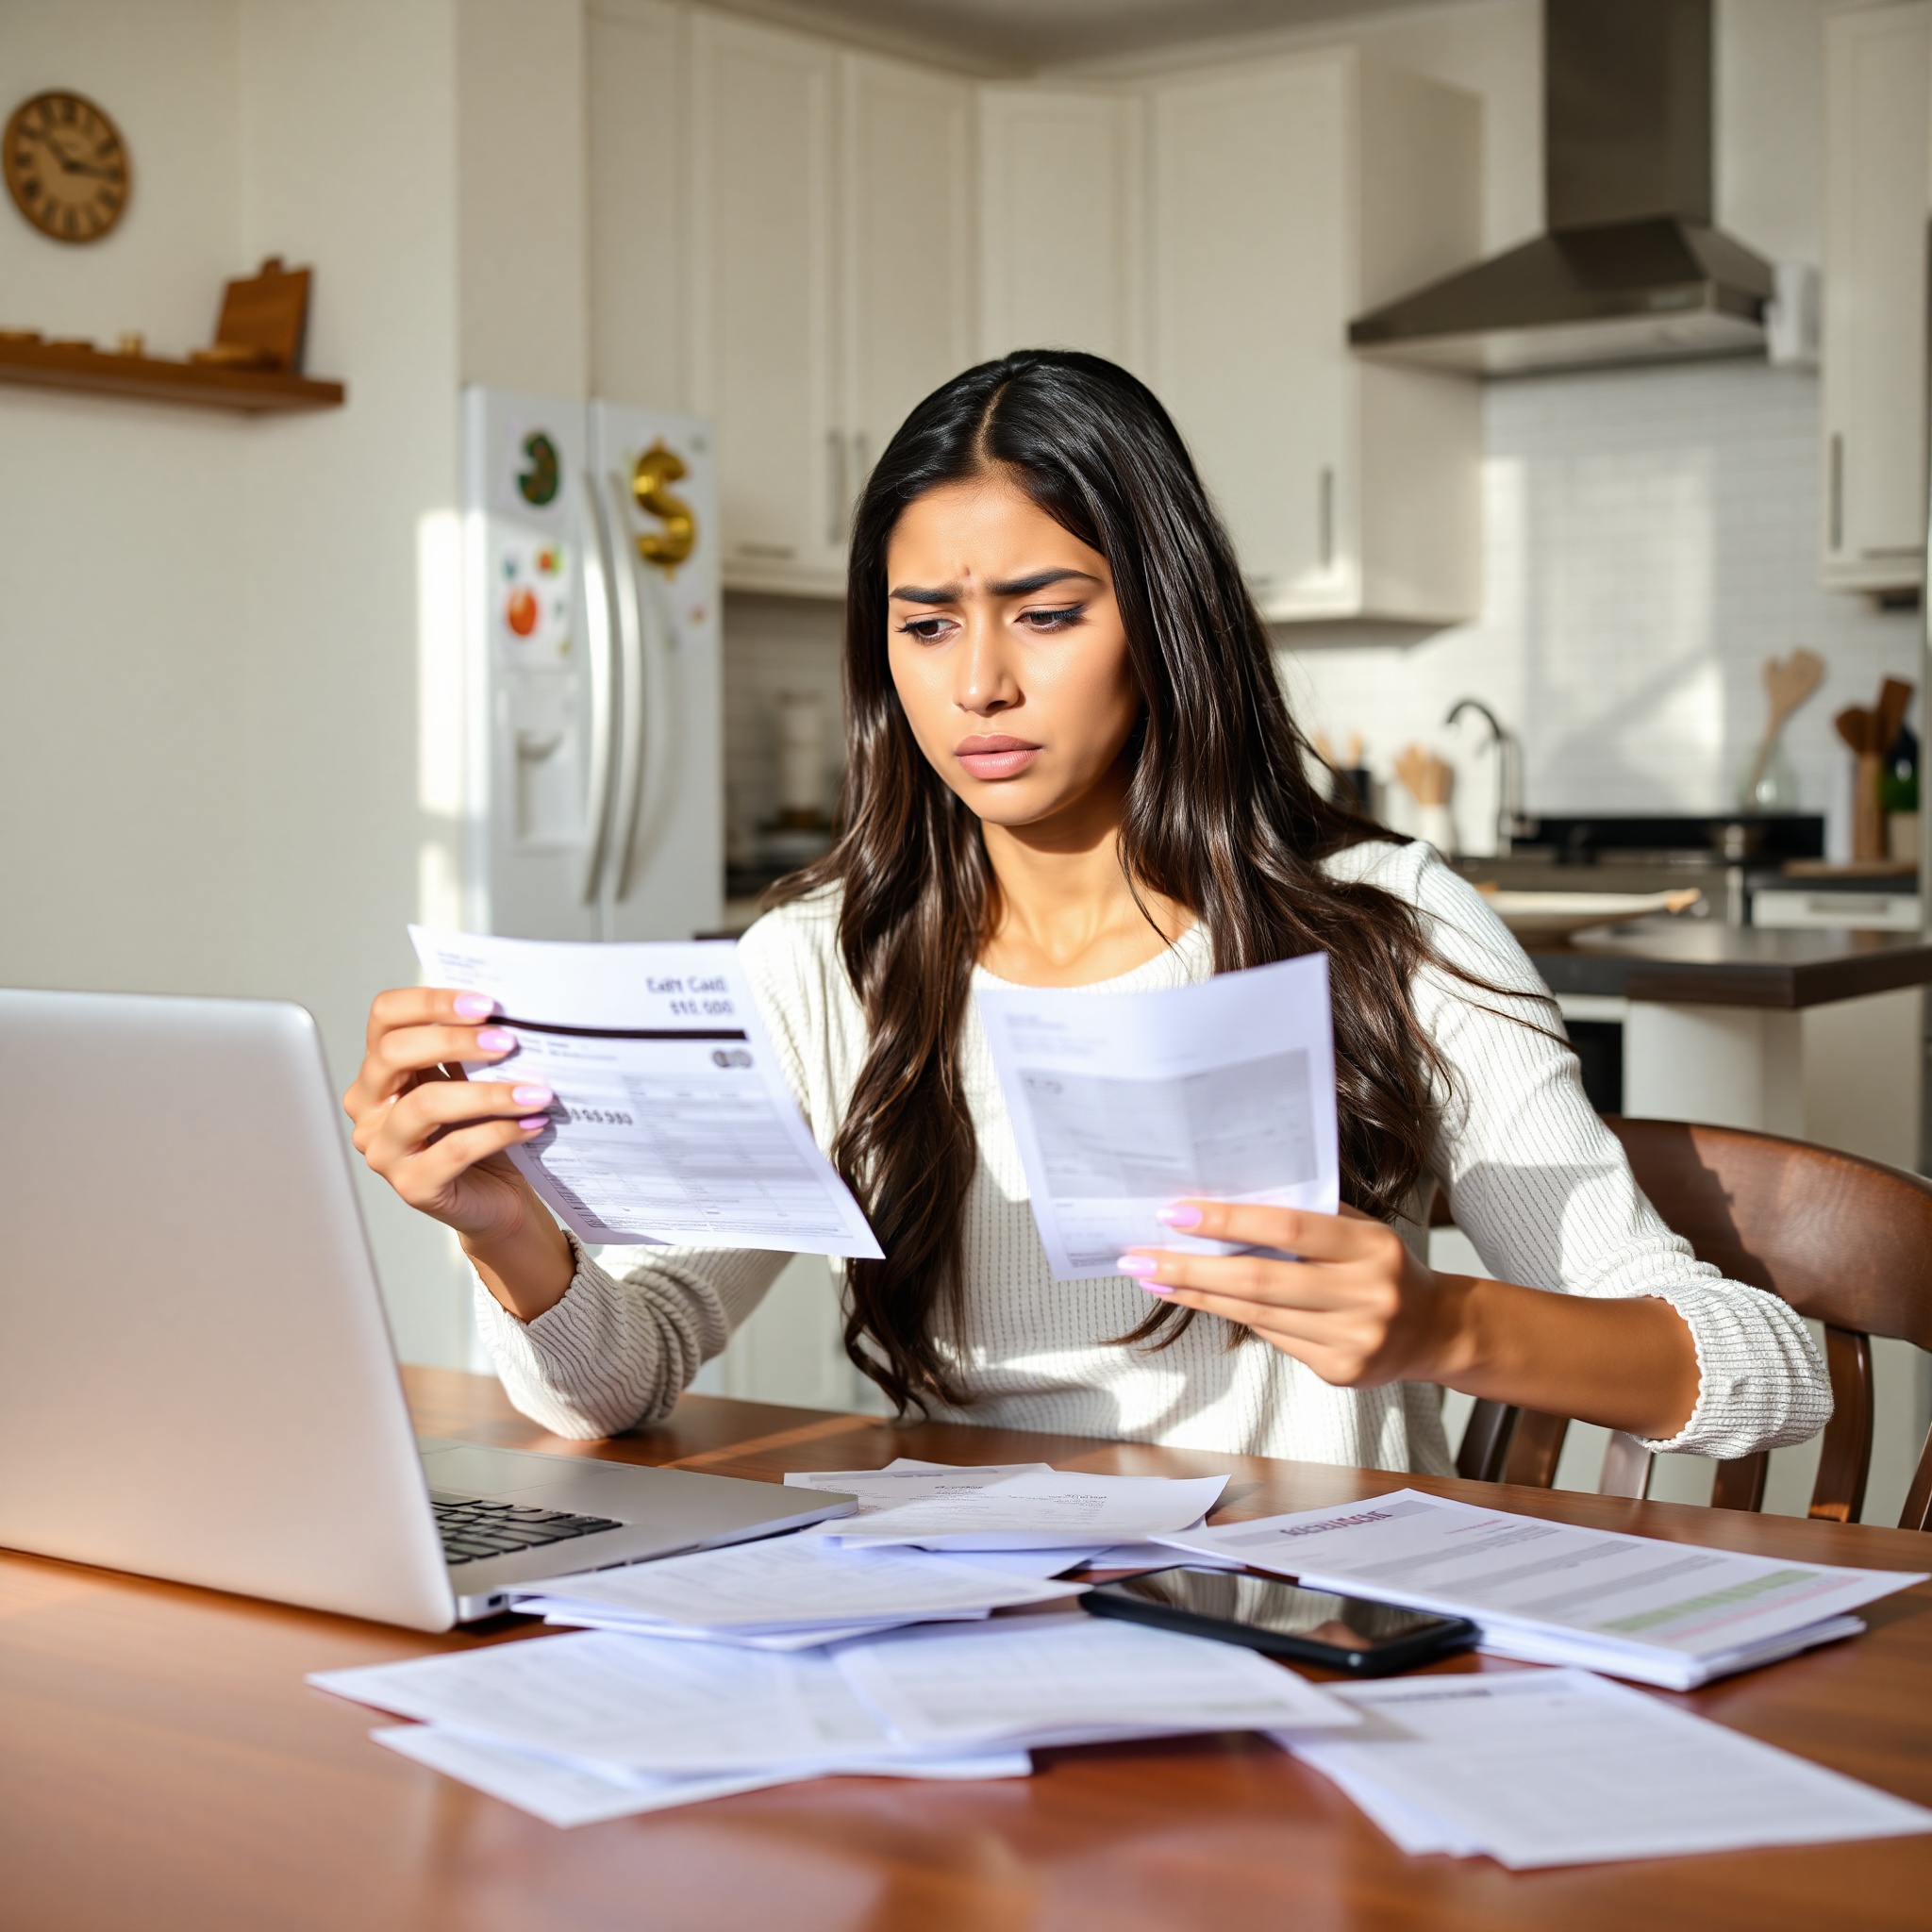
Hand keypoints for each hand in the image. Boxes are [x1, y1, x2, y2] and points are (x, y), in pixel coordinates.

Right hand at [341, 987, 554, 1244]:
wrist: (497, 1197)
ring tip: (535, 1091)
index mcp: (381, 1071)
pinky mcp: (412, 1185)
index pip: (385, 1017)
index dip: (431, 1003)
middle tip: (508, 1041)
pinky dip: (500, 1132)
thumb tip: (504, 1013)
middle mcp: (369, 1108)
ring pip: (425, 1104)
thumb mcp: (472, 1080)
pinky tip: (531, 1123)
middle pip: (393, 1054)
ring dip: (488, 1094)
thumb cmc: (480, 1133)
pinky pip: (455, 1150)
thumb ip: (471, 1048)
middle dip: (455, 1040)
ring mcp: (384, 1149)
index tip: (485, 1004)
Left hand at [1119, 1199, 1702, 1440]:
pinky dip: (1235, 1317)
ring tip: (1154, 1275)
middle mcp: (1365, 1295)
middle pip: (1259, 1280)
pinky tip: (1203, 1299)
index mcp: (1370, 1247)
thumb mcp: (1358, 1229)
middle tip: (1140, 1255)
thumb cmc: (1383, 1265)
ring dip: (1197, 1295)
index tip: (1174, 1212)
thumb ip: (1305, 1218)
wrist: (1439, 1331)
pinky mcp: (1338, 1372)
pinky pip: (1272, 1338)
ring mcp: (1352, 1340)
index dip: (1228, 1219)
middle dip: (1192, 1268)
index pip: (1287, 1228)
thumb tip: (1221, 1206)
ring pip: (1255, 1315)